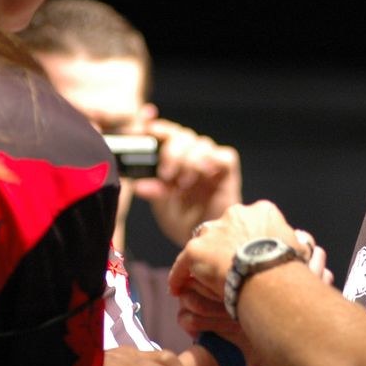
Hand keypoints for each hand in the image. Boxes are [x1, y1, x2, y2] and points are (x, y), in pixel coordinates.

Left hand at [132, 118, 241, 246]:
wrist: (203, 237)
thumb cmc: (181, 218)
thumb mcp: (161, 203)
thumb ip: (152, 188)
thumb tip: (138, 184)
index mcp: (173, 157)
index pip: (166, 132)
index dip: (158, 128)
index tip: (148, 130)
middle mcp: (191, 155)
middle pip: (183, 135)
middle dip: (172, 151)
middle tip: (165, 174)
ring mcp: (210, 162)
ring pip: (202, 144)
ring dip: (190, 160)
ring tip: (183, 183)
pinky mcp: (227, 172)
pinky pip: (225, 156)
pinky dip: (213, 160)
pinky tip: (203, 171)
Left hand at [173, 218, 331, 338]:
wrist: (269, 277)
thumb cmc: (288, 268)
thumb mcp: (299, 248)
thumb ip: (292, 243)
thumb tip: (303, 245)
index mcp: (262, 210)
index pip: (248, 221)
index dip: (246, 238)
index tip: (245, 253)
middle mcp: (236, 213)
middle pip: (224, 227)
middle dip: (223, 245)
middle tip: (223, 267)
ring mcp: (214, 229)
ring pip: (202, 242)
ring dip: (201, 258)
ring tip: (199, 278)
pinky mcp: (196, 248)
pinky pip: (183, 262)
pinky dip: (179, 276)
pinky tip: (177, 289)